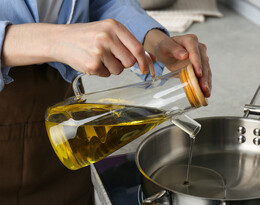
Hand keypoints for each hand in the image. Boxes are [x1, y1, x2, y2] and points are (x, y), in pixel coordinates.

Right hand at [2, 20, 149, 76]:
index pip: (137, 47)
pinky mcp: (92, 64)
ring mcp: (99, 51)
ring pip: (119, 70)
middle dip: (124, 64)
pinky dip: (101, 71)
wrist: (60, 39)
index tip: (145, 68)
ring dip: (111, 68)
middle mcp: (107, 37)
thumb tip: (151, 58)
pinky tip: (91, 61)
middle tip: (112, 58)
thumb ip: (128, 44)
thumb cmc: (88, 36)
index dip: (144, 61)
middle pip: (130, 61)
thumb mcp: (108, 32)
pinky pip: (107, 75)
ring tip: (99, 58)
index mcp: (114, 26)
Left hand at [145, 30, 211, 96]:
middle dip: (204, 76)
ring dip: (207, 82)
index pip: (195, 51)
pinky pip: (205, 75)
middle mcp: (199, 48)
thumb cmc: (165, 48)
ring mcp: (202, 57)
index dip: (197, 63)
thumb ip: (174, 49)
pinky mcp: (201, 66)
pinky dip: (206, 84)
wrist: (167, 52)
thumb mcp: (165, 47)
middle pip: (204, 62)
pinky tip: (206, 93)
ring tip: (206, 93)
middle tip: (204, 87)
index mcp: (190, 40)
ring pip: (206, 70)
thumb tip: (184, 55)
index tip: (198, 73)